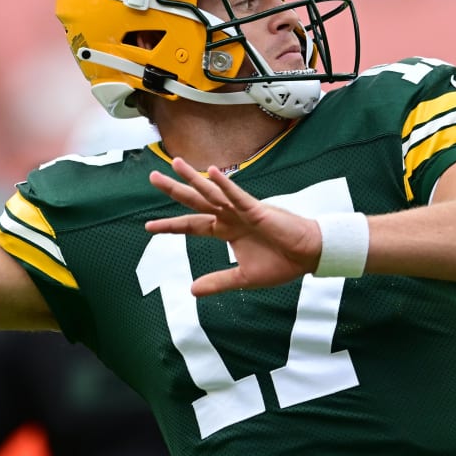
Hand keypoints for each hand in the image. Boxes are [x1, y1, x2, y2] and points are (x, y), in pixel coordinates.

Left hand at [146, 157, 320, 296]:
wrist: (308, 257)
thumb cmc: (280, 263)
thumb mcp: (243, 278)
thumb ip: (217, 281)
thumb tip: (192, 291)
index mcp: (226, 230)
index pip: (192, 226)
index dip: (171, 226)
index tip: (148, 227)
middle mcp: (230, 216)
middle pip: (195, 201)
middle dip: (174, 189)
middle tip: (152, 177)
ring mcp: (242, 210)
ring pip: (212, 192)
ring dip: (194, 178)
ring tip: (175, 163)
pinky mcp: (258, 210)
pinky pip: (238, 196)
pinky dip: (226, 185)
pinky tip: (212, 171)